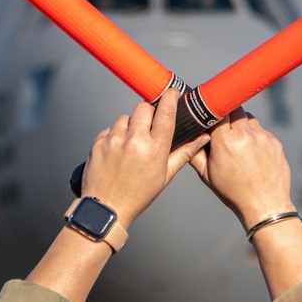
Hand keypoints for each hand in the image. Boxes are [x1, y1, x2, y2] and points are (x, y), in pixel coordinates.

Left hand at [80, 90, 208, 226]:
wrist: (107, 207)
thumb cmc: (137, 194)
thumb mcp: (165, 175)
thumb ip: (184, 153)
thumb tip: (202, 138)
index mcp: (155, 149)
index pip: (165, 112)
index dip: (170, 98)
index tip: (172, 93)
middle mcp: (135, 141)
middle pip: (144, 108)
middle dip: (148, 114)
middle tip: (148, 128)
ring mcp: (115, 140)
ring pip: (125, 117)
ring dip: (130, 126)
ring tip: (130, 145)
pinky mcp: (99, 142)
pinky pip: (110, 129)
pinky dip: (115, 136)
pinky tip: (117, 152)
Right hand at [189, 109, 293, 229]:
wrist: (264, 204)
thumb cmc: (233, 192)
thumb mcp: (207, 175)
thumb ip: (195, 153)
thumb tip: (190, 136)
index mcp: (225, 142)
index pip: (216, 112)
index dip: (212, 113)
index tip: (209, 116)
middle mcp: (245, 135)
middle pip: (233, 109)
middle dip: (227, 115)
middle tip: (224, 129)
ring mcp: (262, 137)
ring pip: (248, 117)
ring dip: (242, 125)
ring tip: (239, 144)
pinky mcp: (274, 141)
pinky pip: (261, 130)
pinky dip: (255, 136)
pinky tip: (253, 153)